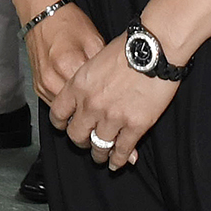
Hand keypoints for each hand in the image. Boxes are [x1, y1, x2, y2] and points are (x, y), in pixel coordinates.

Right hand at [23, 3, 104, 106]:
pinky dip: (67, 104)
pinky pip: (55, 104)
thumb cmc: (67, 22)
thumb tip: (114, 86)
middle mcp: (51, 77)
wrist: (42, 14)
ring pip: (65, 110)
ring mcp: (43, 84)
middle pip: (76, 107)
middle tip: (106, 109)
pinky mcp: (38, 86)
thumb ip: (103, 66)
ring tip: (91, 103)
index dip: (105, 102)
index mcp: (68, 64)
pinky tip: (77, 96)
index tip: (114, 105)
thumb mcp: (94, 40)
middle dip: (92, 109)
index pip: (91, 95)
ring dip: (78, 109)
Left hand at [49, 34, 177, 169]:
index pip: (57, 113)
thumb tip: (86, 95)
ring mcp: (112, 117)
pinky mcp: (135, 126)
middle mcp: (91, 104)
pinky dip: (119, 160)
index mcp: (78, 85)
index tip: (65, 126)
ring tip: (102, 156)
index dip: (61, 124)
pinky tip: (118, 162)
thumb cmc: (127, 48)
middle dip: (80, 141)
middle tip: (86, 142)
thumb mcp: (94, 59)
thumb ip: (87, 81)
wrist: (153, 49)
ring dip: (100, 154)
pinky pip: (122, 150)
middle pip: (76, 135)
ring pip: (99, 147)